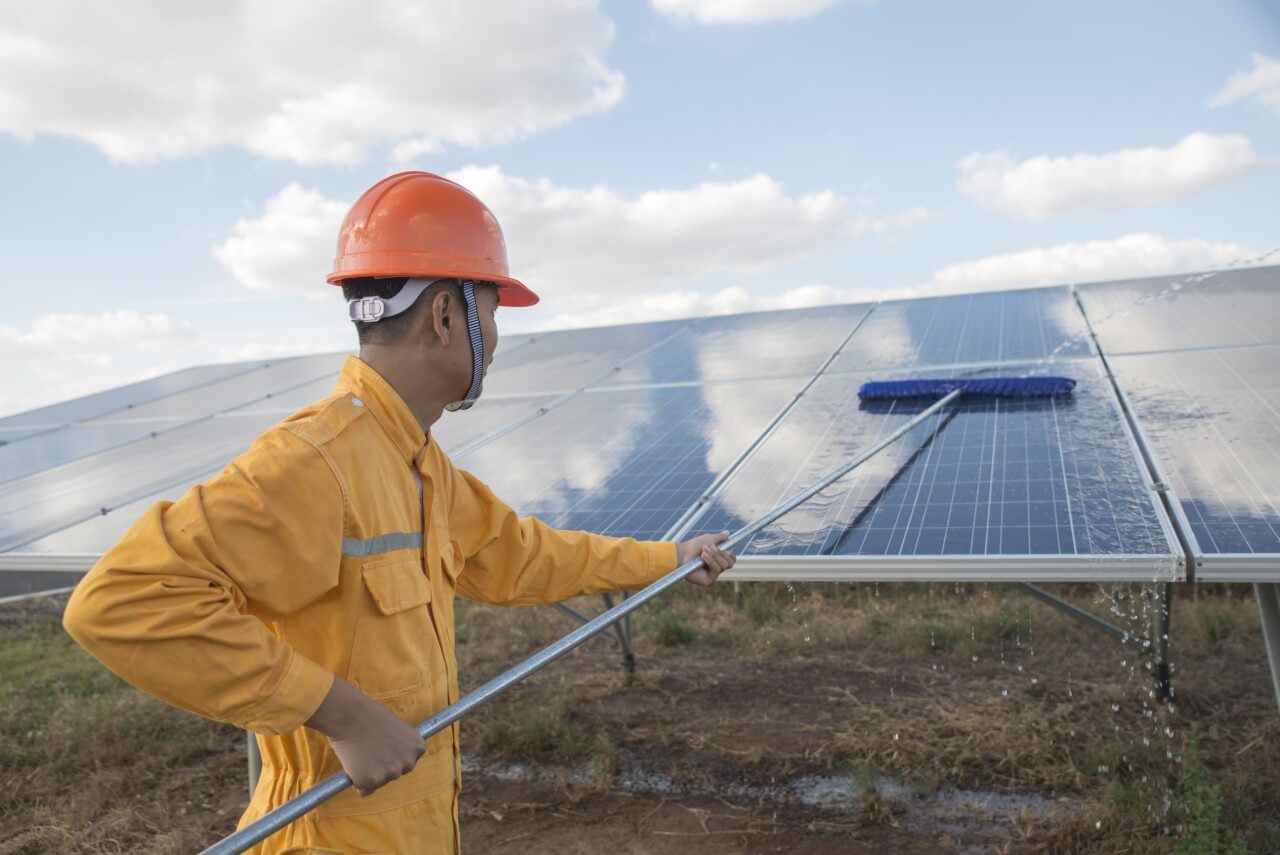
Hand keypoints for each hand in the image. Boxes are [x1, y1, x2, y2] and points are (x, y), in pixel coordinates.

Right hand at [305, 676, 424, 795]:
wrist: (349, 715)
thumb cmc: (369, 716)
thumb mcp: (396, 728)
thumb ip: (400, 746)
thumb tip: (393, 760)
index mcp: (418, 747)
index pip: (408, 761)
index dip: (394, 754)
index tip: (384, 746)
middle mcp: (408, 763)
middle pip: (396, 773)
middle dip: (384, 766)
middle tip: (370, 751)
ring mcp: (390, 774)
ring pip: (379, 782)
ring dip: (370, 774)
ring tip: (361, 753)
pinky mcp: (371, 782)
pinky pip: (363, 789)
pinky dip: (357, 780)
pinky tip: (353, 762)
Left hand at [676, 531, 735, 585]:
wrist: (682, 554)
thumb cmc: (693, 546)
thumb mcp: (709, 539)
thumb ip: (720, 537)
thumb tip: (728, 533)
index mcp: (718, 558)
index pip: (732, 559)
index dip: (730, 554)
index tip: (725, 548)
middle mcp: (717, 567)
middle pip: (730, 563)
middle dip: (720, 553)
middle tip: (709, 547)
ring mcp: (713, 574)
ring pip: (724, 566)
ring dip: (714, 556)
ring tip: (703, 551)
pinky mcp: (709, 580)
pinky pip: (717, 570)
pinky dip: (711, 562)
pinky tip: (702, 557)